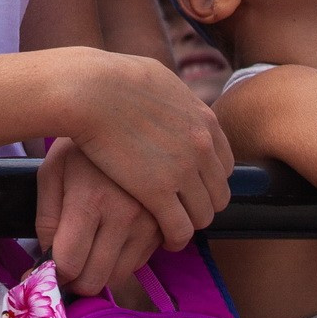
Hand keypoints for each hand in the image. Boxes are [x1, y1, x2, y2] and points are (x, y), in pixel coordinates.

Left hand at [34, 139, 161, 295]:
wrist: (127, 112)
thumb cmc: (82, 142)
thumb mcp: (53, 171)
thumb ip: (46, 219)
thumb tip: (48, 261)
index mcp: (90, 200)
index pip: (69, 264)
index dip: (54, 274)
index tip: (49, 271)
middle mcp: (124, 214)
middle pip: (96, 278)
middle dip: (76, 280)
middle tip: (69, 266)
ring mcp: (150, 218)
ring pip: (121, 275)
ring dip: (102, 271)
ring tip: (91, 248)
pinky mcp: (166, 218)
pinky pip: (143, 259)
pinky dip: (126, 257)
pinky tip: (115, 234)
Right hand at [65, 51, 234, 251]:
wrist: (91, 89)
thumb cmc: (112, 78)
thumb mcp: (159, 79)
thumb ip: (174, 97)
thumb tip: (171, 99)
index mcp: (204, 120)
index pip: (224, 164)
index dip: (207, 180)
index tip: (190, 187)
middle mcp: (202, 146)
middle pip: (218, 193)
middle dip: (201, 205)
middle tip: (181, 211)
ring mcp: (183, 170)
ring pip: (203, 215)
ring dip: (189, 223)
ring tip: (172, 228)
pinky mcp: (158, 191)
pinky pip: (180, 228)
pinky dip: (175, 238)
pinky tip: (163, 239)